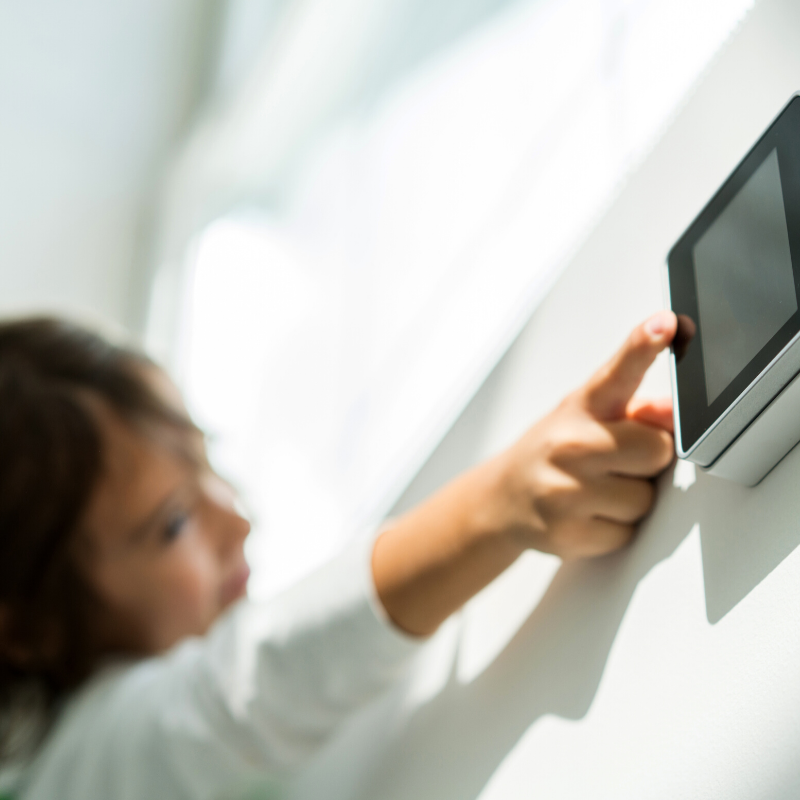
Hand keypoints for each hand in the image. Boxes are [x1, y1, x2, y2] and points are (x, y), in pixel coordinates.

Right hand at [372, 311, 676, 634]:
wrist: (502, 499)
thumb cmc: (555, 451)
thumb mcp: (588, 418)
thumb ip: (636, 410)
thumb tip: (669, 411)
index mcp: (581, 408)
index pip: (617, 372)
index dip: (642, 346)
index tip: (663, 324)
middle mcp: (569, 444)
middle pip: (656, 450)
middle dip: (647, 460)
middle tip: (618, 461)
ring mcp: (563, 491)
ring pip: (644, 500)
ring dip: (631, 499)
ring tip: (598, 490)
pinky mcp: (566, 533)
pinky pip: (625, 533)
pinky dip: (613, 528)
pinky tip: (587, 514)